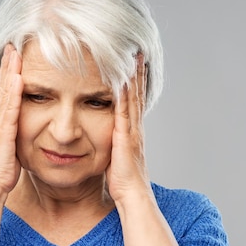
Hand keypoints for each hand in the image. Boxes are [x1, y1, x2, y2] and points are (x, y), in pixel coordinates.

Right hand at [0, 44, 23, 193]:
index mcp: (2, 122)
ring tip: (14, 52)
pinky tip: (18, 78)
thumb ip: (18, 135)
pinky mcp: (4, 132)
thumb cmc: (3, 171)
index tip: (15, 55)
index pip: (5, 92)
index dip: (9, 73)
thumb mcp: (13, 148)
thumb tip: (28, 130)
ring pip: (5, 92)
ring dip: (9, 72)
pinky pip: (10, 109)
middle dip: (8, 65)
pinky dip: (13, 92)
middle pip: (3, 86)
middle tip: (12, 44)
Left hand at [106, 53, 151, 202]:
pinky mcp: (126, 136)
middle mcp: (135, 126)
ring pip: (133, 97)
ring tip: (134, 56)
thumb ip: (113, 144)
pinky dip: (125, 93)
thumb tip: (107, 138)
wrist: (132, 195)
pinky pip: (124, 110)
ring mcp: (132, 130)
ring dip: (133, 76)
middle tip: (138, 51)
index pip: (133, 100)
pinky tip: (123, 78)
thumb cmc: (122, 181)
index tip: (133, 63)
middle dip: (137, 71)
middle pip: (136, 93)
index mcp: (131, 130)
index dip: (134, 81)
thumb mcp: (116, 157)